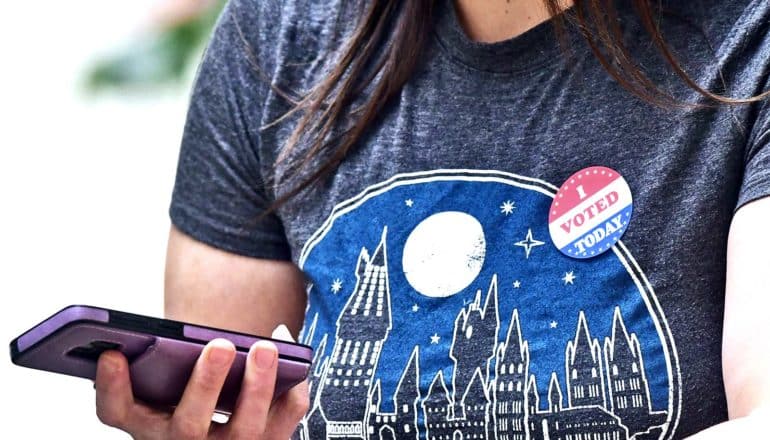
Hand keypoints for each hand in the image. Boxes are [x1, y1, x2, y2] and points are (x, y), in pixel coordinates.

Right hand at [94, 326, 308, 438]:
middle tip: (220, 345)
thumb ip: (167, 359)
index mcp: (149, 425)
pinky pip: (286, 420)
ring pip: (245, 427)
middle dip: (205, 383)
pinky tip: (296, 363)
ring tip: (266, 348)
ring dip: (258, 386)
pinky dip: (294, 389)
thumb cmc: (193, 400)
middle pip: (188, 425)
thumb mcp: (168, 389)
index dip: (111, 386)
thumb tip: (189, 326)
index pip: (117, 412)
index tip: (113, 355)